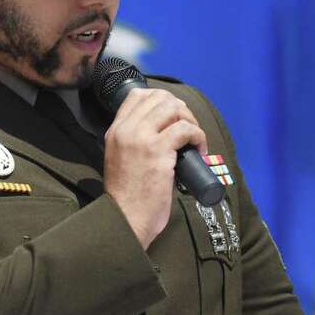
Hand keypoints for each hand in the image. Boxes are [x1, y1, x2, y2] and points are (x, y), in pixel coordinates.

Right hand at [103, 88, 206, 248]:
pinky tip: (199, 151)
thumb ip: (133, 144)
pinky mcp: (158, 151)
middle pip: (160, 98)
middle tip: (188, 129)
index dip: (161, 100)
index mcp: (115, 131)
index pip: (137, 95)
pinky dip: (198, 136)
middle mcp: (126, 130)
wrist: (126, 218)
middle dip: (181, 109)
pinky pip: (185, 129)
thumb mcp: (121, 160)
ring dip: (191, 121)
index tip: (173, 117)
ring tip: (194, 140)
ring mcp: (141, 138)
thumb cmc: (128, 197)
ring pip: (173, 108)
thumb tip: (163, 133)